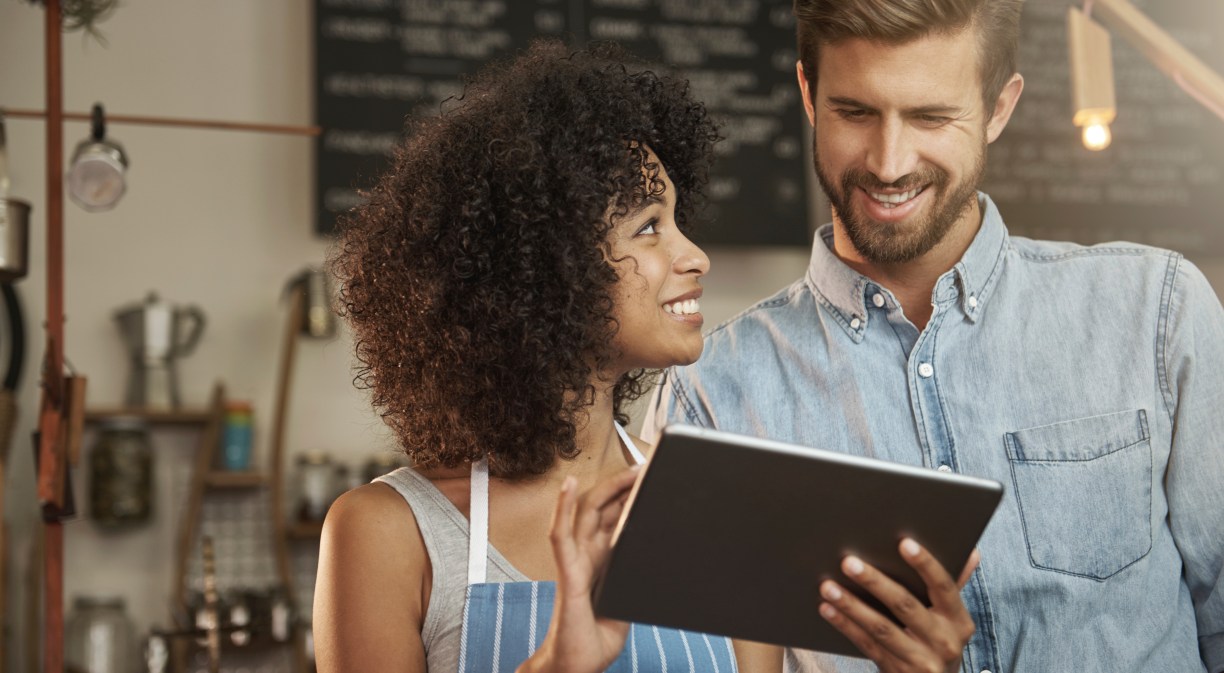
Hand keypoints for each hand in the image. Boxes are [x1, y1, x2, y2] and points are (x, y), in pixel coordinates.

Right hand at [518, 467, 639, 672]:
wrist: (575, 668)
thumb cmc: (594, 640)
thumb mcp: (626, 606)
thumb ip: (635, 582)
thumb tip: (658, 564)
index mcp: (602, 562)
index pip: (615, 521)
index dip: (630, 499)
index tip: (648, 481)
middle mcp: (586, 556)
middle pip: (603, 509)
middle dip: (625, 487)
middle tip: (646, 469)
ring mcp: (575, 561)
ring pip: (586, 513)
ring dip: (607, 488)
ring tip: (628, 470)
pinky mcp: (567, 573)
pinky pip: (561, 535)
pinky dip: (562, 507)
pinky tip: (569, 485)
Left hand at [817, 540, 979, 672]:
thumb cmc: (938, 641)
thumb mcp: (951, 619)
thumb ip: (953, 586)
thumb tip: (971, 553)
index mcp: (959, 621)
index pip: (944, 587)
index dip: (925, 564)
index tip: (904, 543)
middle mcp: (944, 641)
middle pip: (905, 605)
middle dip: (875, 582)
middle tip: (849, 562)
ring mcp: (921, 660)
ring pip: (881, 628)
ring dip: (852, 605)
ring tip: (828, 586)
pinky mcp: (898, 672)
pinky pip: (867, 645)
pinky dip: (845, 626)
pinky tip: (827, 608)